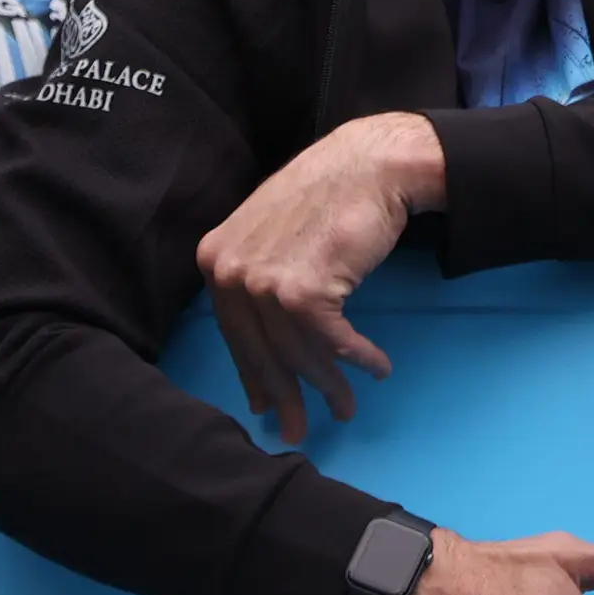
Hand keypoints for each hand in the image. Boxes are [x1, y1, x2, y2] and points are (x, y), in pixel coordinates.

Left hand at [196, 111, 442, 444]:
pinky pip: (333, 342)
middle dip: (282, 396)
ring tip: (346, 407)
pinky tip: (377, 367)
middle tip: (296, 431)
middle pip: (260, 351)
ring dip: (328, 385)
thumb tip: (264, 330)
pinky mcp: (304, 291)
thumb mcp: (274, 232)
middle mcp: (230, 271)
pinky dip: (358, 359)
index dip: (252, 373)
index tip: (262, 404)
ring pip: (297, 353)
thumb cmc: (331, 192)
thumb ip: (259, 273)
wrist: (372, 163)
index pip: (233, 331)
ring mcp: (263, 282)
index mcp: (215, 258)